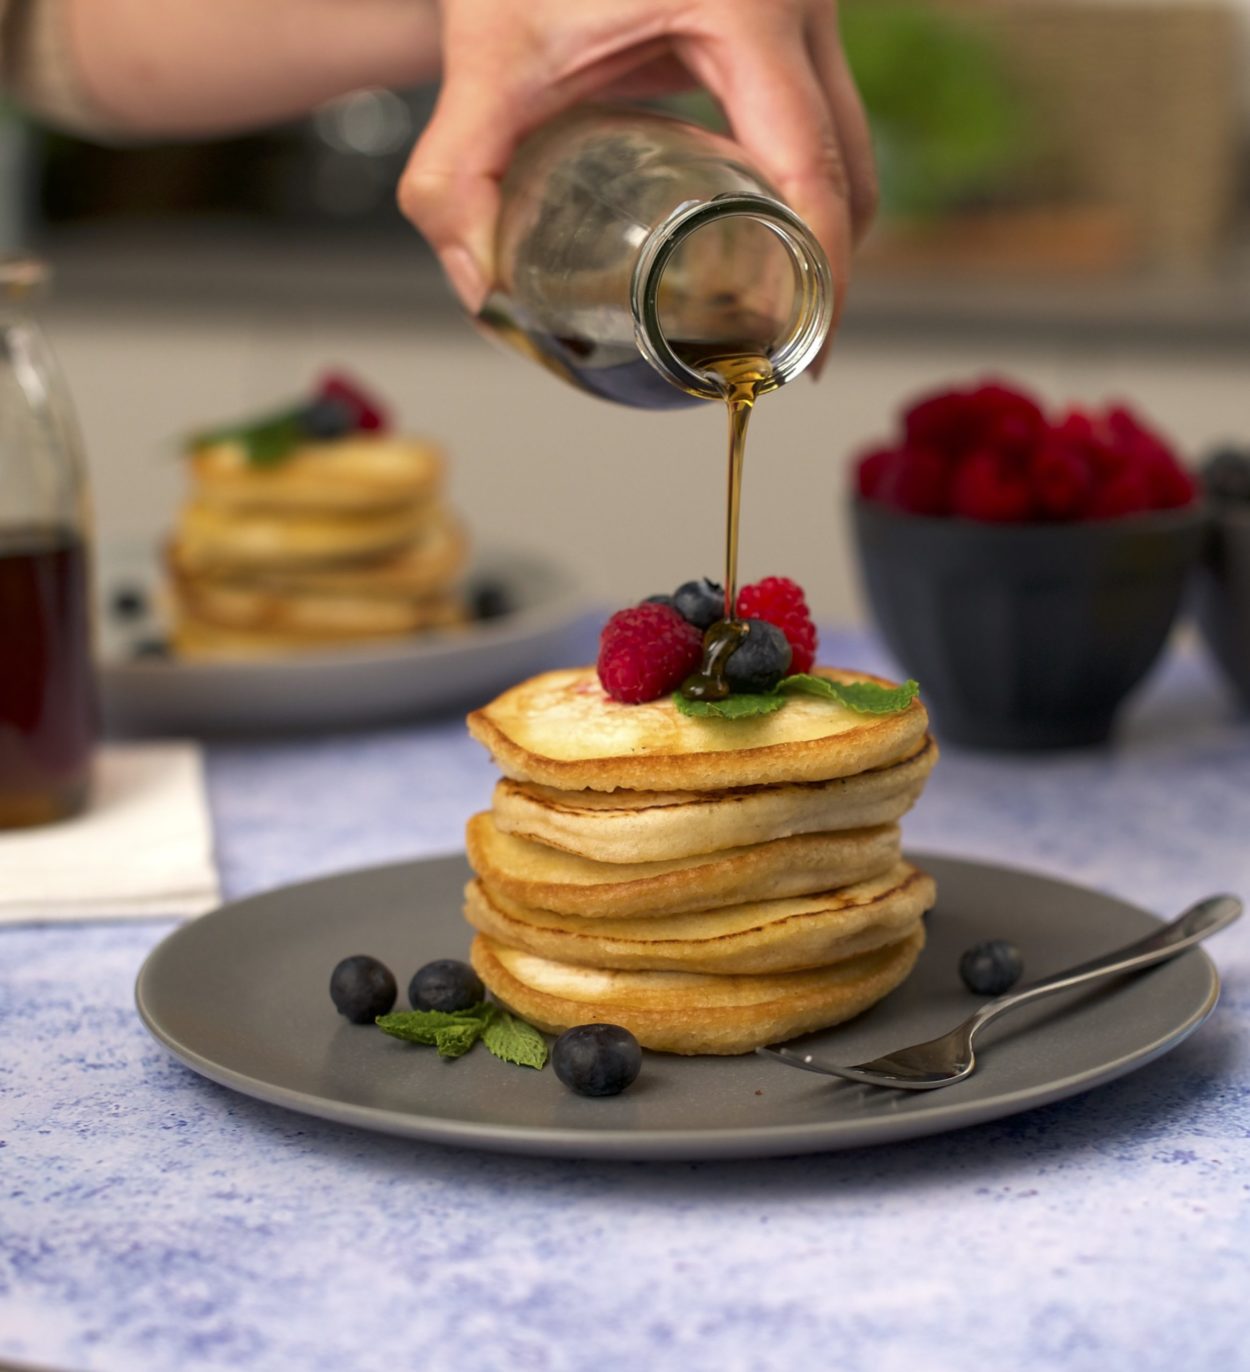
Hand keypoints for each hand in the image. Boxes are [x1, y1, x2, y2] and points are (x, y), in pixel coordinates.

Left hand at [398, 0, 875, 328]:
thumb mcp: (485, 58)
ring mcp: (801, 10)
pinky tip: (747, 233)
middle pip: (850, 170)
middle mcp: (797, 5)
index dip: (822, 276)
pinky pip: (813, 120)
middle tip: (777, 347)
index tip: (806, 352)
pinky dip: (792, 184)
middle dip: (823, 268)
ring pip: (842, 146)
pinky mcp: (784, 23)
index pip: (813, 169)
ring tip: (763, 305)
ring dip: (812, 227)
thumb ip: (456, 178)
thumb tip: (482, 292)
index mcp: (747, 10)